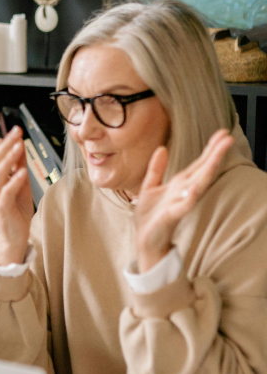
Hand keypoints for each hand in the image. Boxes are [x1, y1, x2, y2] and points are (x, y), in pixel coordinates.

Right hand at [0, 126, 33, 265]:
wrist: (14, 237)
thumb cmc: (16, 211)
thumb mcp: (19, 184)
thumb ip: (18, 166)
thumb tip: (20, 145)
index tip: (14, 133)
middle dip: (5, 144)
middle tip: (16, 132)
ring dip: (9, 158)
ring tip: (19, 146)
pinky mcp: (1, 207)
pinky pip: (6, 191)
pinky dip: (14, 180)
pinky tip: (22, 171)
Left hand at [134, 129, 233, 272]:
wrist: (145, 240)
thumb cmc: (150, 216)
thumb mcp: (150, 187)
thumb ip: (157, 169)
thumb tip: (162, 148)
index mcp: (180, 184)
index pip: (198, 163)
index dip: (209, 148)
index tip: (222, 133)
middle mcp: (184, 192)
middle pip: (202, 170)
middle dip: (214, 154)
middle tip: (227, 137)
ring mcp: (180, 203)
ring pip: (198, 184)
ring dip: (208, 170)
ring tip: (218, 155)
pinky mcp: (173, 216)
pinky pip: (184, 205)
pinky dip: (191, 197)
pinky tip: (196, 188)